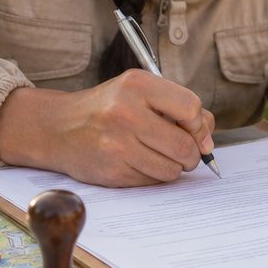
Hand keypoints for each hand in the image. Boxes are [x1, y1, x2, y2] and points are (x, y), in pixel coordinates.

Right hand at [0, 70, 214, 186]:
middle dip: (191, 153)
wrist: (59, 127)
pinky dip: (154, 176)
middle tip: (183, 151)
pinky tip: (139, 162)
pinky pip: (153, 182)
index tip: (196, 132)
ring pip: (172, 169)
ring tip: (159, 155)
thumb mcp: (140, 92)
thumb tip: (208, 140)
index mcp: (137, 85)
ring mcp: (117, 144)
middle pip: (185, 145)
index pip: (191, 108)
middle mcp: (126, 112)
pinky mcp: (112, 171)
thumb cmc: (108, 108)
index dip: (199, 125)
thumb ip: (178, 107)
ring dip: (174, 167)